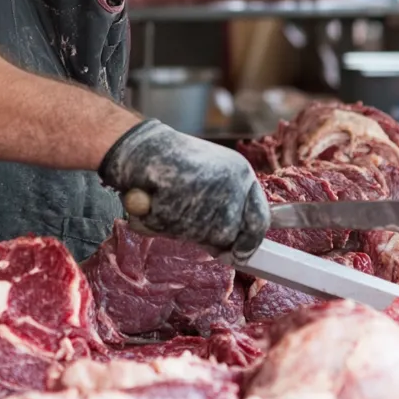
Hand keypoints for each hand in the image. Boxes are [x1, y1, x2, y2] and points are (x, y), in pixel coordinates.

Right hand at [99, 119, 269, 259]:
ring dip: (183, 227)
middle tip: (184, 213)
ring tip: (167, 200)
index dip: (249, 241)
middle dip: (209, 234)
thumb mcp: (210, 177)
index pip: (259, 219)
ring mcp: (215, 199)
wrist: (138, 145)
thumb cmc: (169, 161)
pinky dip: (163, 224)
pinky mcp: (192, 209)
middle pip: (232, 234)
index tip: (240, 253)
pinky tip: (156, 201)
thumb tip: (234, 247)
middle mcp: (235, 185)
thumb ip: (225, 206)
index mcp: (241, 173)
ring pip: (206, 237)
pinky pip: (178, 232)